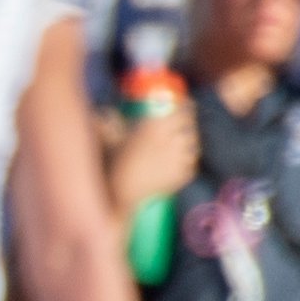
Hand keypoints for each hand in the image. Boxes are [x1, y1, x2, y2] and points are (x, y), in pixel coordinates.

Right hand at [105, 92, 199, 216]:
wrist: (120, 192)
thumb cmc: (114, 163)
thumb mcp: (111, 139)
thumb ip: (111, 123)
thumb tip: (105, 111)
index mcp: (157, 126)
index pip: (184, 110)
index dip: (186, 108)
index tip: (186, 108)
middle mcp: (172, 139)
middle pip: (191, 128)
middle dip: (186, 128)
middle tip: (180, 130)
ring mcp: (179, 158)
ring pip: (193, 147)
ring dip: (187, 147)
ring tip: (177, 150)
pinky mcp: (183, 175)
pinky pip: (190, 165)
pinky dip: (185, 165)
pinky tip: (175, 166)